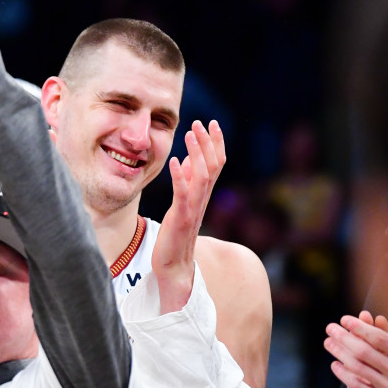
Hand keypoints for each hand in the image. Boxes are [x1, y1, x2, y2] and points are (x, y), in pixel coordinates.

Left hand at [152, 120, 225, 312]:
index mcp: (203, 195)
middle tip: (201, 122)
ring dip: (197, 153)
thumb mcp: (181, 204)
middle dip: (208, 142)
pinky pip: (182, 194)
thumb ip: (185, 183)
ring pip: (202, 176)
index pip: (215, 164)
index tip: (211, 123)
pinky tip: (173, 161)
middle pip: (213, 166)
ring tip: (190, 133)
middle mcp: (202, 200)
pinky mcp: (180, 218)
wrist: (172, 265)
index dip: (215, 143)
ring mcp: (193, 209)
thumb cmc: (175, 234)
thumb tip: (185, 160)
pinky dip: (179, 177)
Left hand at [325, 310, 387, 387]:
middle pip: (363, 350)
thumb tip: (379, 318)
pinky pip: (357, 385)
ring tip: (328, 343)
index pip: (378, 338)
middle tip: (330, 328)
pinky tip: (335, 364)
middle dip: (343, 336)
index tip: (344, 319)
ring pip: (357, 366)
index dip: (359, 327)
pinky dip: (343, 373)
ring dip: (339, 352)